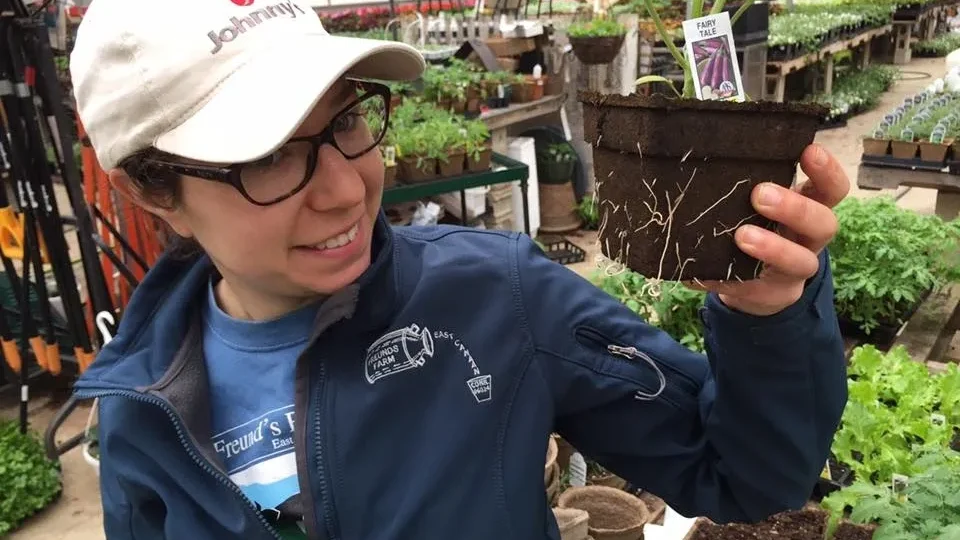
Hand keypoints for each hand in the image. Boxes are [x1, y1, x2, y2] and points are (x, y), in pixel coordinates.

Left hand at [687, 144, 849, 315]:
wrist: (756, 285)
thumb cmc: (759, 227)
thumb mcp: (763, 205)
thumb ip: (752, 184)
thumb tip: (709, 155)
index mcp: (811, 210)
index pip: (832, 189)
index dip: (827, 171)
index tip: (808, 150)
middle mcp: (809, 241)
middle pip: (823, 224)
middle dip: (795, 208)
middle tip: (760, 195)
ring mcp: (793, 272)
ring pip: (800, 262)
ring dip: (773, 248)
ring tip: (741, 236)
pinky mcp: (769, 295)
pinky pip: (752, 290)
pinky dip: (726, 280)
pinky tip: (702, 273)